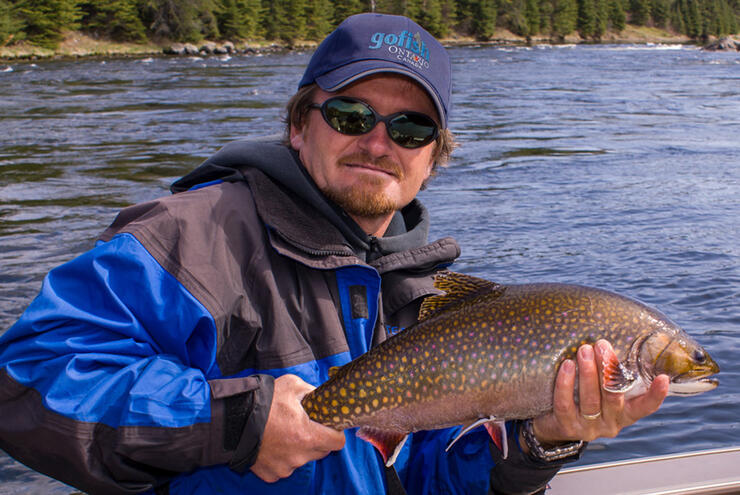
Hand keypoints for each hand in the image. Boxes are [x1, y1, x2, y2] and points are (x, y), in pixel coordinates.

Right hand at [250, 374, 345, 482]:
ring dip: (298, 449)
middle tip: (303, 426)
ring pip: (302, 459)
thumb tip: (321, 396)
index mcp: (308, 435)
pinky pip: (284, 467)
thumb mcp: (292, 385)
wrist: (232, 419)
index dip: (335, 432)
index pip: (338, 442)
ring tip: (283, 433)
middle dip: (317, 439)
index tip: (329, 426)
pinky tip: (272, 444)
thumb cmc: (264, 401)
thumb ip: (311, 392)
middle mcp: (299, 455)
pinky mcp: (271, 474)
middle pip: (321, 451)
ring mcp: (285, 467)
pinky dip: (281, 458)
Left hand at [530, 339, 668, 447]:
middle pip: (613, 397)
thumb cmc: (583, 398)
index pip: (644, 407)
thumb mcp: (601, 391)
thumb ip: (612, 375)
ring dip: (588, 373)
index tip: (663, 378)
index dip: (655, 395)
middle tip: (602, 345)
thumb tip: (615, 340)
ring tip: (584, 349)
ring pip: (590, 400)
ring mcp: (588, 428)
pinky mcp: (567, 427)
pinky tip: (566, 366)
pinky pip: (565, 404)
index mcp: (624, 414)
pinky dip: (566, 384)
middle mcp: (610, 423)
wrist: (554, 424)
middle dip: (608, 369)